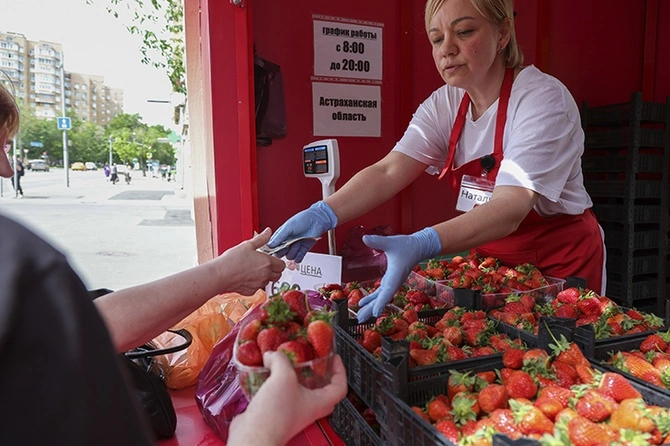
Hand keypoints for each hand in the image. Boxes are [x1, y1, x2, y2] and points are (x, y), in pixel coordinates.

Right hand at [214, 228, 286, 294]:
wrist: (220, 275)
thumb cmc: (232, 260)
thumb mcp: (247, 245)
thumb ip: (261, 239)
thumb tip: (268, 232)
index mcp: (267, 262)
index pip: (282, 265)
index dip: (278, 262)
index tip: (272, 259)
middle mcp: (265, 275)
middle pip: (278, 275)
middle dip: (274, 271)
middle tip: (264, 265)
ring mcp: (259, 284)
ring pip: (267, 282)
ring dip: (264, 277)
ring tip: (252, 270)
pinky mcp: (251, 292)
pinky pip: (257, 288)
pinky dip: (254, 284)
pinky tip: (245, 277)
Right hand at [228, 351, 346, 445]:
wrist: (254, 436)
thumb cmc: (276, 415)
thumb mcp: (283, 377)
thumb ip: (280, 360)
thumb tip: (273, 354)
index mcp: (319, 402)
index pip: (340, 387)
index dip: (340, 370)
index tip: (334, 358)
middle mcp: (308, 409)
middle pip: (321, 389)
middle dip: (317, 373)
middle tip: (312, 361)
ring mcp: (293, 412)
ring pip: (299, 391)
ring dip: (294, 376)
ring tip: (286, 362)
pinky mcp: (277, 413)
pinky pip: (281, 394)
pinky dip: (277, 383)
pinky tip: (268, 374)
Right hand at [267, 201, 337, 261]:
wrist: (317, 220)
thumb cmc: (303, 219)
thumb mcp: (288, 227)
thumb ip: (279, 236)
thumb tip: (270, 245)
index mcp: (281, 235)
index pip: (273, 246)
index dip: (274, 249)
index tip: (277, 248)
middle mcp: (287, 242)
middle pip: (280, 253)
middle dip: (284, 251)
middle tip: (288, 246)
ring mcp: (295, 246)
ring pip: (289, 256)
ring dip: (293, 252)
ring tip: (298, 243)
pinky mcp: (303, 250)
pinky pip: (298, 259)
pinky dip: (299, 257)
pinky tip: (300, 250)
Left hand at [356, 227, 441, 321]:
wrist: (418, 247)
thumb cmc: (406, 245)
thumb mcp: (391, 242)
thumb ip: (377, 241)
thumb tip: (364, 238)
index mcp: (395, 276)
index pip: (387, 292)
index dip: (381, 303)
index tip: (374, 314)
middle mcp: (394, 282)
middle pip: (382, 299)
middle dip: (371, 310)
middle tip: (360, 320)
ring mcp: (392, 283)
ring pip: (380, 298)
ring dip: (370, 307)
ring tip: (360, 316)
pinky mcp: (390, 281)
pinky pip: (380, 293)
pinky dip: (372, 299)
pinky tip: (363, 303)